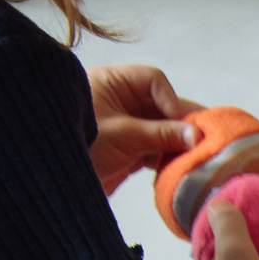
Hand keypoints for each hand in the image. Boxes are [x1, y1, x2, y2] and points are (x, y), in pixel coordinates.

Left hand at [86, 64, 200, 192]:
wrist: (51, 179)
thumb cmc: (79, 144)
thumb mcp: (124, 135)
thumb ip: (162, 134)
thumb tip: (198, 135)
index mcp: (112, 83)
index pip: (153, 80)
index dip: (172, 100)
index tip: (184, 125)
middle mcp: (120, 101)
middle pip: (161, 106)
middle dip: (182, 124)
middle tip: (207, 140)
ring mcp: (124, 126)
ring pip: (161, 129)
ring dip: (178, 143)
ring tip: (198, 156)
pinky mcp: (126, 150)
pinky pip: (154, 149)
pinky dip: (168, 158)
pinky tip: (181, 167)